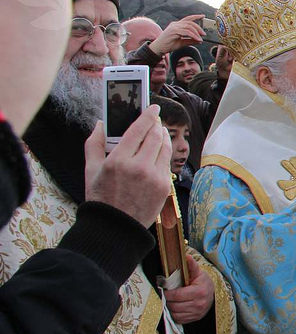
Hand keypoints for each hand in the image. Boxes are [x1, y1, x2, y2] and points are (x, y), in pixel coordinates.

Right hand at [84, 105, 171, 225]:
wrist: (115, 226)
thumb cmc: (101, 196)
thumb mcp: (91, 169)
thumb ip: (94, 143)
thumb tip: (101, 123)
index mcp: (118, 160)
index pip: (139, 129)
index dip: (148, 115)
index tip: (153, 108)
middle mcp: (139, 166)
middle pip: (155, 136)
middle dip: (156, 125)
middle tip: (155, 120)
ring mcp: (154, 177)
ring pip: (165, 148)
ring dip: (164, 137)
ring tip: (160, 132)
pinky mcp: (164, 186)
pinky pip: (167, 163)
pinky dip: (164, 154)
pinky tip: (160, 151)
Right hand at [149, 14, 204, 55]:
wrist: (159, 48)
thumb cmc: (168, 45)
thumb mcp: (182, 43)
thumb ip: (190, 41)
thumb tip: (199, 40)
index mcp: (177, 25)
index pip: (188, 19)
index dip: (195, 16)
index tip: (203, 16)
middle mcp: (175, 24)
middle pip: (190, 22)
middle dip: (198, 27)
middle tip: (204, 34)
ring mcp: (174, 27)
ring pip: (188, 26)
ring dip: (196, 32)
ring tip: (201, 38)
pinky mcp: (173, 31)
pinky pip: (186, 32)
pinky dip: (193, 35)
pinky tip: (197, 39)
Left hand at [165, 256, 214, 323]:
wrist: (213, 294)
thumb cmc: (203, 282)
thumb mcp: (198, 273)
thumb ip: (191, 265)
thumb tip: (186, 256)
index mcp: (199, 292)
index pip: (177, 295)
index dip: (167, 293)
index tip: (163, 289)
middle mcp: (199, 304)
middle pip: (175, 305)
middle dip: (167, 300)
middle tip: (165, 295)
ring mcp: (197, 313)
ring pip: (175, 313)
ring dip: (170, 308)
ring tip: (169, 301)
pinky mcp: (195, 318)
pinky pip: (179, 319)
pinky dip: (174, 314)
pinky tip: (175, 307)